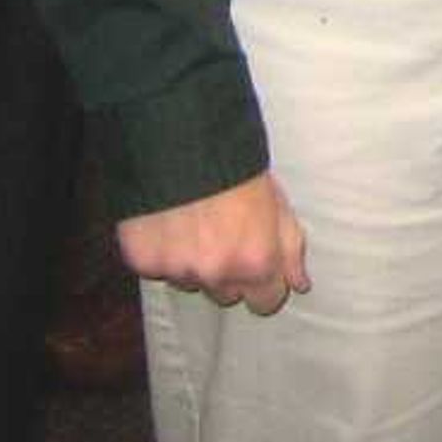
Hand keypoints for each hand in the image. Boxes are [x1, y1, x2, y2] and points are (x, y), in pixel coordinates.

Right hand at [119, 172, 311, 314]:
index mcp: (255, 262)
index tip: (257, 263)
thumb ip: (290, 247)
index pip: (265, 302)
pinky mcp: (142, 261)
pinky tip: (166, 220)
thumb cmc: (237, 165)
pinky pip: (156, 268)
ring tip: (193, 221)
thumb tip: (299, 283)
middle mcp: (216, 275)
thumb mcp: (277, 200)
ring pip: (190, 282)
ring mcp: (177, 271)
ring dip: (192, 262)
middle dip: (227, 271)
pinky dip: (161, 251)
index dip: (263, 284)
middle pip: (226, 294)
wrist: (180, 139)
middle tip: (223, 233)